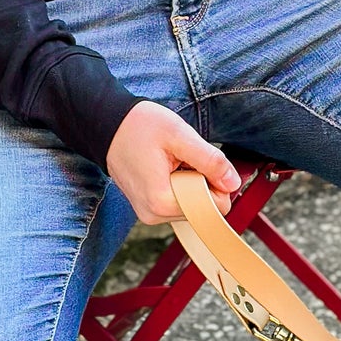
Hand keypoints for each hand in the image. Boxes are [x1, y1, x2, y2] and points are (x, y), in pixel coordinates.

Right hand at [106, 100, 240, 224]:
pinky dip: (180, 185)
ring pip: (192, 205)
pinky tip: (166, 168)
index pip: (215, 207)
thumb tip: (233, 183)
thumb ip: (210, 160)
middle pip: (204, 208)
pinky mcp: (149, 208)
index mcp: (162, 201)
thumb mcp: (180, 136)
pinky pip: (178, 202)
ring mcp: (150, 214)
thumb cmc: (139, 127)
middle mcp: (154, 215)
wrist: (107, 125)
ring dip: (191, 182)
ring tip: (171, 161)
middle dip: (202, 181)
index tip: (200, 160)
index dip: (217, 181)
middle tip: (182, 158)